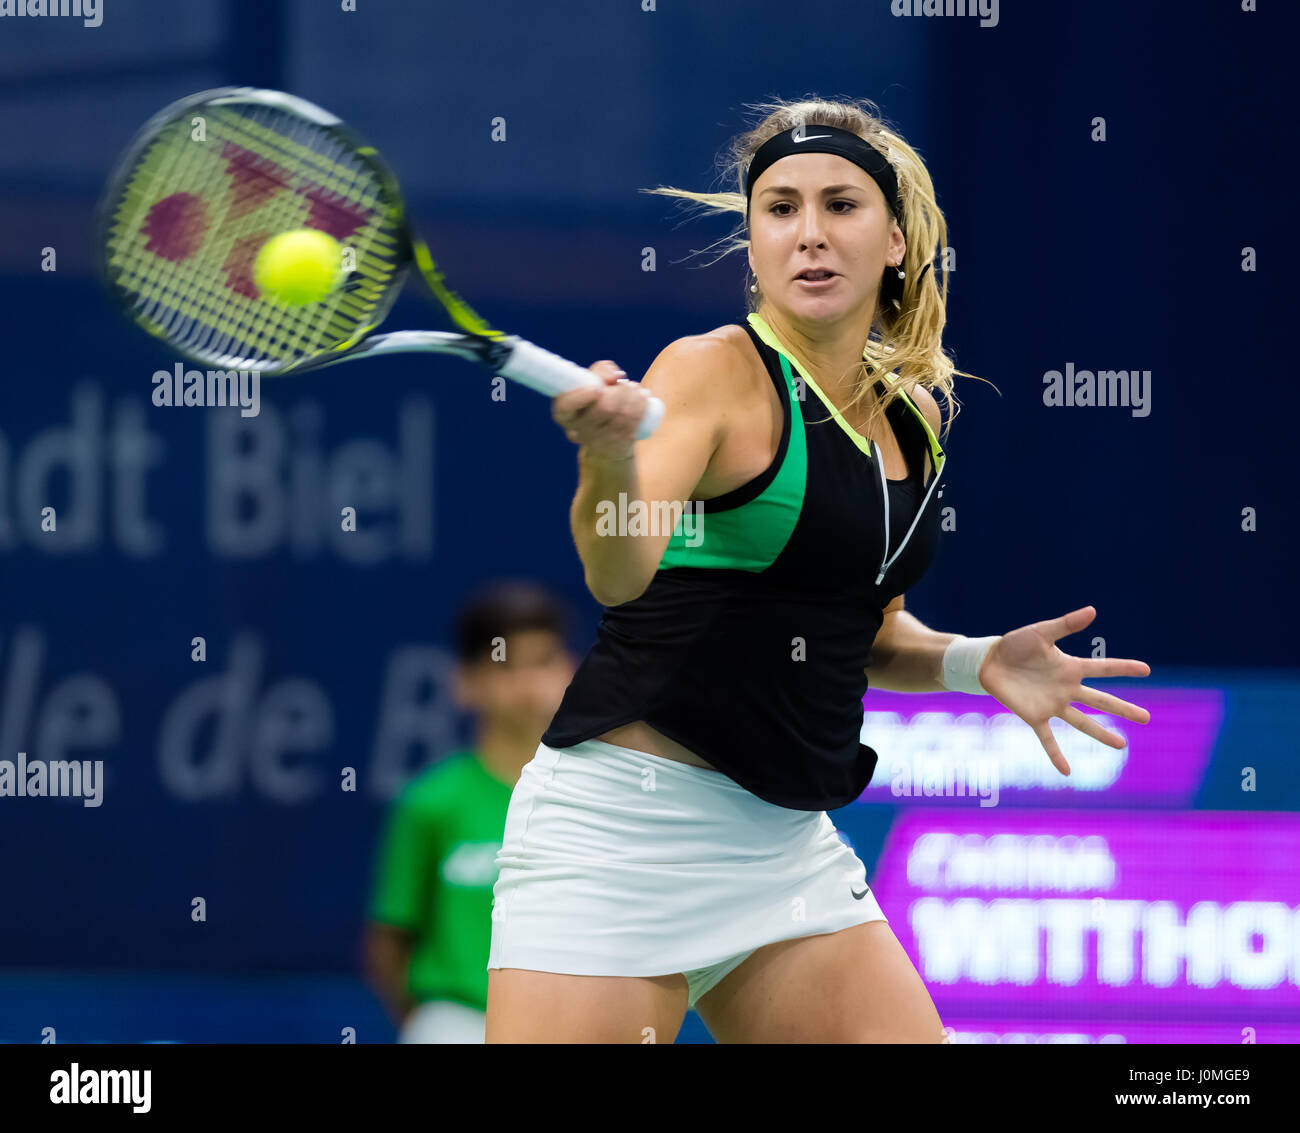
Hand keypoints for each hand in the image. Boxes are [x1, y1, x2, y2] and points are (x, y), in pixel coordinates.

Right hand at [551, 360, 652, 459]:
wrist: (606, 438)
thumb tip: (614, 377)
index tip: (597, 388)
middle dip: (619, 390)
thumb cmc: (597, 401)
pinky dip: (641, 406)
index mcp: (564, 413)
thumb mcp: (593, 382)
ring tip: (634, 388)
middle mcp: (577, 431)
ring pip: (622, 414)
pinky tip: (643, 398)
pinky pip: (633, 422)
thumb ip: (600, 371)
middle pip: (604, 407)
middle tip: (624, 383)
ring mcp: (599, 441)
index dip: (582, 396)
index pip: (566, 406)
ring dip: (633, 396)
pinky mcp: (618, 445)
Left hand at [977, 605, 1150, 775]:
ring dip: (1101, 733)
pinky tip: (1066, 771)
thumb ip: (1065, 625)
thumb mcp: (1041, 632)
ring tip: (1122, 745)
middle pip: (1100, 700)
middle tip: (1147, 718)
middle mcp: (1067, 688)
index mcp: (1071, 667)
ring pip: (1082, 722)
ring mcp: (1053, 704)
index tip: (1146, 669)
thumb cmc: (1016, 645)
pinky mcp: (1035, 716)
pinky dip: (1056, 754)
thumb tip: (1093, 611)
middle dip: (1123, 708)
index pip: (1103, 668)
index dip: (1124, 667)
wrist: (990, 661)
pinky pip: (1048, 738)